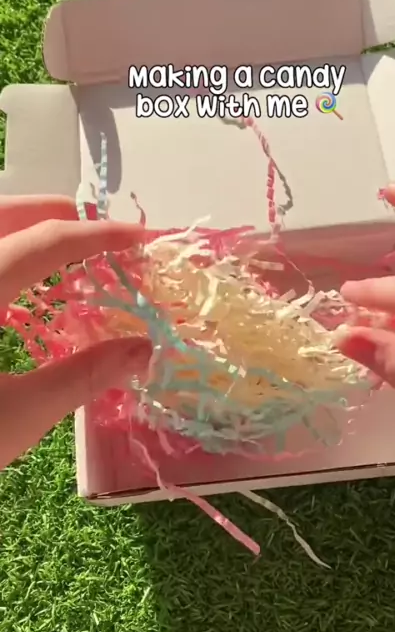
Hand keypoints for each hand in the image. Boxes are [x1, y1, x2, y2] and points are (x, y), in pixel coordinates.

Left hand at [0, 195, 150, 469]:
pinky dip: (0, 263)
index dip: (98, 236)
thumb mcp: (17, 416)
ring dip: (20, 233)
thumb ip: (84, 375)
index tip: (140, 239)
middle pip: (1, 215)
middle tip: (97, 237)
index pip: (44, 242)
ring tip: (59, 257)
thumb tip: (143, 348)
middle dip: (52, 215)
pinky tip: (13, 295)